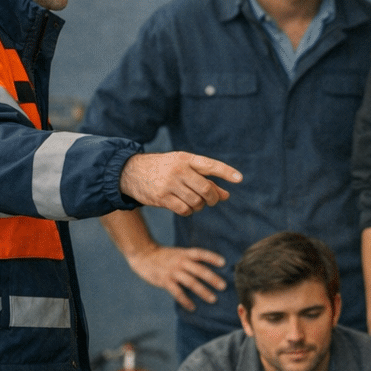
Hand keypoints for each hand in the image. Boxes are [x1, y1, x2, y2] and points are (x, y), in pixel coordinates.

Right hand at [119, 152, 242, 215]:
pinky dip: (189, 211)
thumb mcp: (182, 167)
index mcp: (185, 158)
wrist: (130, 172)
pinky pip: (185, 210)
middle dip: (213, 198)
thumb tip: (226, 195)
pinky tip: (185, 207)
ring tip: (195, 202)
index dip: (226, 171)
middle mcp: (178, 170)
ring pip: (196, 202)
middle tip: (212, 200)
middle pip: (206, 189)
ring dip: (200, 206)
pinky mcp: (161, 198)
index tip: (240, 179)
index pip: (210, 165)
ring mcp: (169, 184)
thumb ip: (204, 179)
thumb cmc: (163, 169)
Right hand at [125, 242, 225, 310]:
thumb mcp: (179, 253)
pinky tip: (192, 307)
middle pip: (199, 270)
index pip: (201, 254)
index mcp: (185, 254)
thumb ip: (190, 259)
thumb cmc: (164, 256)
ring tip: (213, 299)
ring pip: (191, 282)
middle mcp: (180, 262)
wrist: (143, 255)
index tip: (224, 263)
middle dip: (212, 278)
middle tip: (224, 286)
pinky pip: (177, 292)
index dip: (212, 257)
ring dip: (203, 291)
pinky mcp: (165, 281)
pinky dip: (185, 300)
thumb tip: (208, 270)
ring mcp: (173, 272)